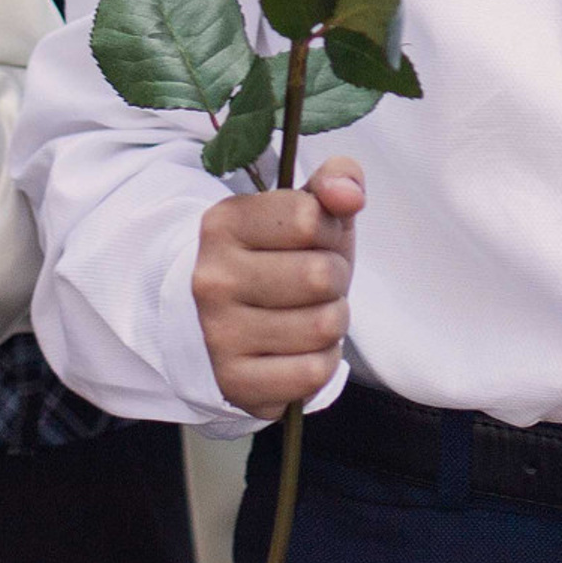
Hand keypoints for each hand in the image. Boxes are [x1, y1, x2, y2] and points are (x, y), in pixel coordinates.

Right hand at [193, 156, 365, 417]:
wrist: (233, 322)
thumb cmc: (283, 257)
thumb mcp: (310, 209)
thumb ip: (337, 179)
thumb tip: (349, 194)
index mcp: (224, 224)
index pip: (308, 218)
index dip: (328, 230)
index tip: (314, 239)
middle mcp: (212, 279)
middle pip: (320, 275)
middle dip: (334, 279)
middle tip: (314, 284)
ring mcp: (219, 334)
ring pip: (323, 326)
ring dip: (332, 321)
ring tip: (307, 314)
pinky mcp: (235, 382)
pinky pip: (313, 373)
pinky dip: (322, 362)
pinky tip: (300, 350)